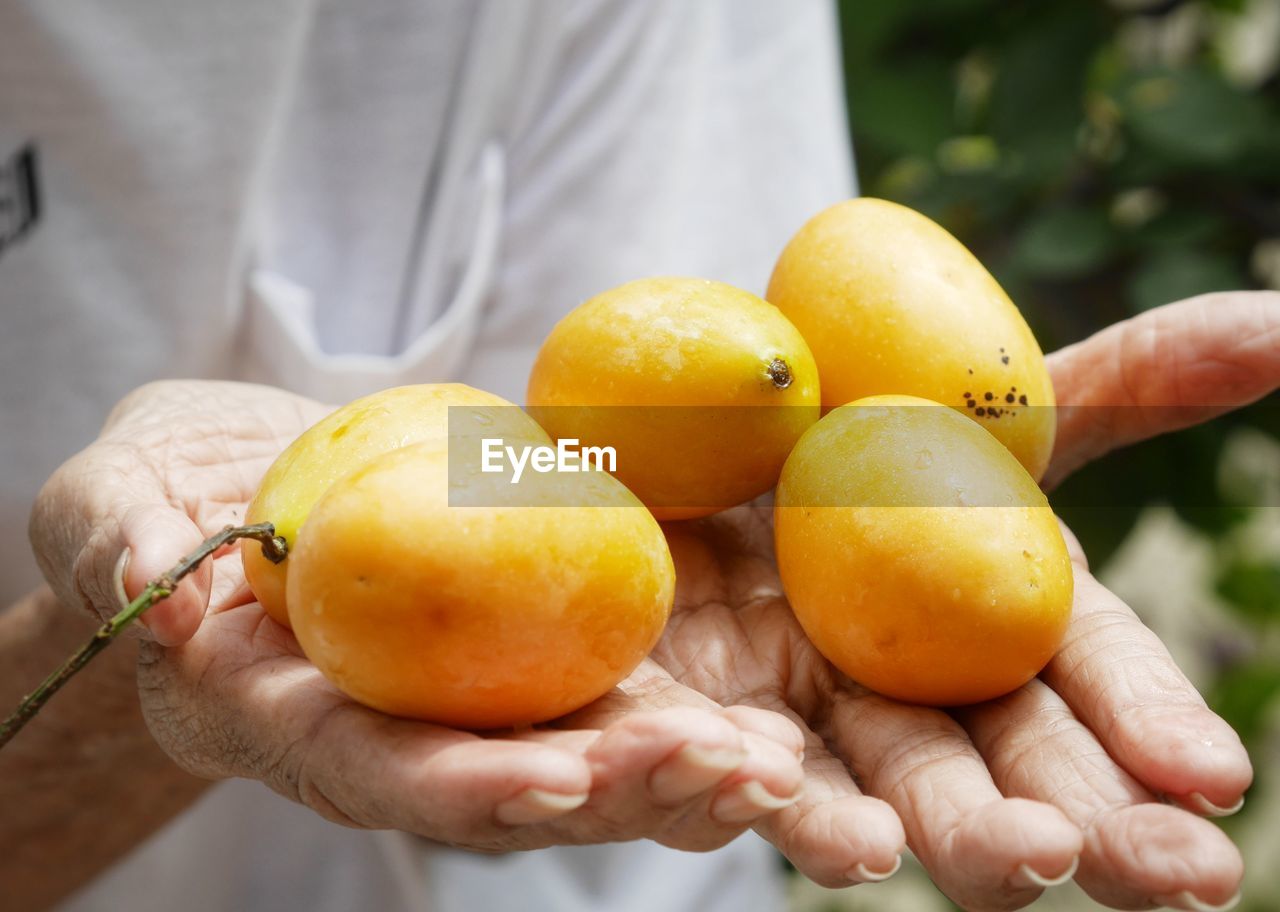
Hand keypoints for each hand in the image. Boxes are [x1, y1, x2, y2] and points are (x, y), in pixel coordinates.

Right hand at [29, 381, 804, 853]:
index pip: (374, 768)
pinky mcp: (523, 648)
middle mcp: (391, 731)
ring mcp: (467, 696)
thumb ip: (120, 542)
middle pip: (511, 784)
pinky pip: (610, 687)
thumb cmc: (156, 494)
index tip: (554, 784)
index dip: (462, 787)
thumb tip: (156, 593)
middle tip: (735, 779)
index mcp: (286, 716)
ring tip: (785, 772)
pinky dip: (692, 712)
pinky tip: (778, 727)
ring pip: (581, 753)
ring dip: (685, 771)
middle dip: (622, 793)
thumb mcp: (111, 498)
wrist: (236, 478)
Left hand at [656, 291, 1276, 910]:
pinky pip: (684, 764)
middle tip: (1169, 876)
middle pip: (980, 776)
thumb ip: (1123, 385)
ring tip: (1004, 866)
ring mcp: (777, 717)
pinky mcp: (670, 718)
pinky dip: (717, 780)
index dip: (1145, 727)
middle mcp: (886, 695)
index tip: (1217, 777)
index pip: (1073, 686)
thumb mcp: (982, 406)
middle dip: (1076, 827)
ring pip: (846, 797)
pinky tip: (756, 779)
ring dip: (925, 834)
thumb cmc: (845, 429)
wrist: (678, 433)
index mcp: (974, 628)